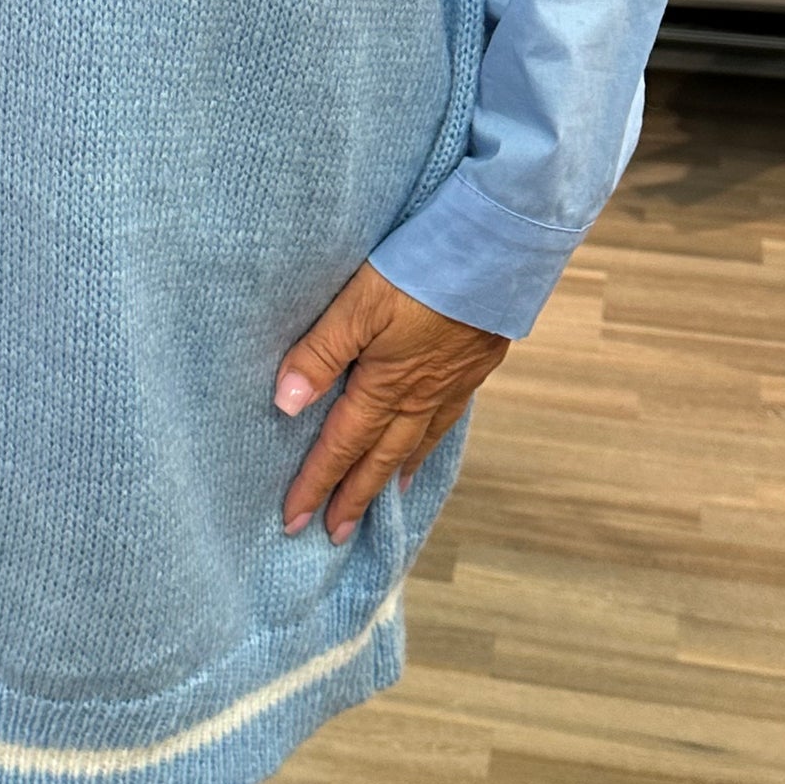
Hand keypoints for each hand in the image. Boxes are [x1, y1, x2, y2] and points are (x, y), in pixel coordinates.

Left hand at [275, 263, 506, 542]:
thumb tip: (286, 405)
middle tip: (335, 533)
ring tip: (383, 498)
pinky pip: (447, 417)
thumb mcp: (357, 304)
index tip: (295, 520)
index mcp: (385, 384)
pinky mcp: (476, 363)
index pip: (342, 444)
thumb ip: (320, 352)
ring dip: (393, 474)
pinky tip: (426, 439)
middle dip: (354, 495)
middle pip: (380, 456)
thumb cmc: (421, 269)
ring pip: (417, 441)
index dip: (317, 482)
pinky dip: (430, 440)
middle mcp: (420, 394)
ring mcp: (452, 381)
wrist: (498, 250)